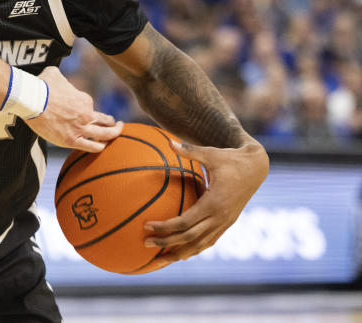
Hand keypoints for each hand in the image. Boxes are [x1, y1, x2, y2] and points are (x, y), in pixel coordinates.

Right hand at [22, 67, 122, 151]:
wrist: (31, 100)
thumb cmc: (41, 85)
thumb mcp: (55, 74)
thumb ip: (61, 78)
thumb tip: (56, 76)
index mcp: (85, 99)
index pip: (91, 106)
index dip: (87, 108)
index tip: (83, 110)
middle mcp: (87, 115)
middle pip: (107, 122)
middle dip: (114, 123)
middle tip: (117, 124)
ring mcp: (80, 129)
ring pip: (105, 136)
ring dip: (112, 135)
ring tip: (113, 136)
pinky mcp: (71, 141)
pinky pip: (92, 147)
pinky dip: (100, 147)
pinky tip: (102, 147)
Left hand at [143, 138, 268, 264]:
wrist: (256, 168)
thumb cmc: (231, 159)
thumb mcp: (211, 153)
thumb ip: (189, 151)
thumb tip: (168, 141)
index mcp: (213, 203)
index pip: (185, 222)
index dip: (166, 227)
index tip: (147, 226)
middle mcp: (220, 217)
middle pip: (190, 238)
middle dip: (167, 243)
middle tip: (145, 244)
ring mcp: (225, 223)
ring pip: (200, 245)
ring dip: (180, 253)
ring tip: (159, 260)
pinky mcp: (227, 224)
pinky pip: (209, 242)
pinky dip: (194, 250)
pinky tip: (181, 255)